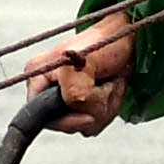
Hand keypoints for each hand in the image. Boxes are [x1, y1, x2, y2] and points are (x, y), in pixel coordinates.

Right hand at [25, 11, 131, 135]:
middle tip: (106, 85)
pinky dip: (111, 106)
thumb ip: (74, 90)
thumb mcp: (84, 62)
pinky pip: (97, 121)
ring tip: (111, 83)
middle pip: (66, 124)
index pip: (39, 115)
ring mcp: (68, 98)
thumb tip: (76, 107)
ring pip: (86, 125)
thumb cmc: (103, 43)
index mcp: (38, 76)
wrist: (126, 38)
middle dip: (92, 109)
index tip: (88, 117)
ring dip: (105, 106)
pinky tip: (113, 88)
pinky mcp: (86, 104)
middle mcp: (49, 88)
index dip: (65, 121)